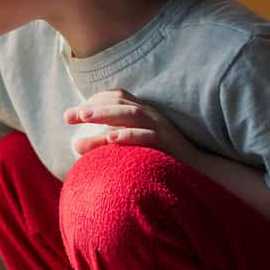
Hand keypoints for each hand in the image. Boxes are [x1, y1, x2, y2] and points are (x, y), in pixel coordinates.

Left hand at [64, 88, 201, 167]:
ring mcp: (160, 128)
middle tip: (68, 116)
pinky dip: (128, 135)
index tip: (72, 113)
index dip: (94, 100)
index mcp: (144, 113)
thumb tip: (80, 145)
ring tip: (83, 118)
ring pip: (130, 115)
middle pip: (119, 103)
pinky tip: (111, 139)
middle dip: (91, 108)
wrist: (201, 172)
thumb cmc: (163, 160)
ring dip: (104, 115)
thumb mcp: (138, 146)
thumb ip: (115, 140)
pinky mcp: (168, 144)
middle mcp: (152, 116)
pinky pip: (147, 136)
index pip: (118, 97)